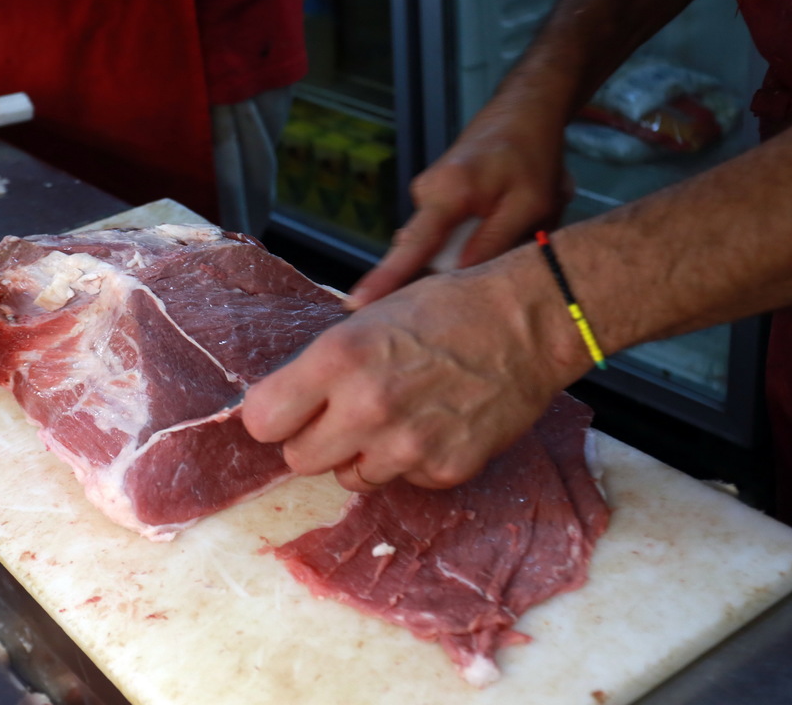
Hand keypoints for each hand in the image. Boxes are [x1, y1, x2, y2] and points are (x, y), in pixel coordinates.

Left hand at [242, 249, 586, 491]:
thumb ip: (323, 363)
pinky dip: (411, 462)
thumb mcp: (369, 318)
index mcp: (339, 358)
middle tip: (340, 417)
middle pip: (298, 460)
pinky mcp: (444, 470)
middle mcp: (366, 406)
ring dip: (362, 455)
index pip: (262, 419)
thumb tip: (287, 400)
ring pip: (350, 478)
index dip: (274, 415)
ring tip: (396, 417)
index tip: (286, 412)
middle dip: (313, 440)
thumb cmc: (447, 310)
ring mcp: (407, 445)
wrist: (528, 323)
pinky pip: (403, 482)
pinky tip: (432, 425)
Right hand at [348, 100, 572, 308]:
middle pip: (426, 253)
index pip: (410, 248)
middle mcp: (426, 194)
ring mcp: (429, 194)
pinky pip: (447, 231)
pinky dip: (474, 233)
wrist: (526, 107)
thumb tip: (459, 279)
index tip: (356, 304)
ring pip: (442, 243)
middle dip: (458, 266)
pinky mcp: (438, 196)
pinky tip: (503, 216)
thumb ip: (494, 243)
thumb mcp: (529, 204)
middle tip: (500, 253)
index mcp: (445, 194)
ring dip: (475, 245)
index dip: (384, 280)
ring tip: (514, 221)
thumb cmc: (531, 152)